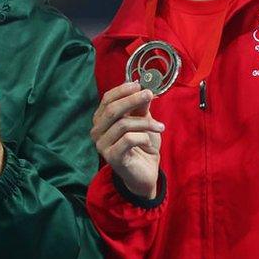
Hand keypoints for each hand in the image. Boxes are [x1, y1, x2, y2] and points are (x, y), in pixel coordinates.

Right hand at [90, 82, 163, 198]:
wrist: (145, 173)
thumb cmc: (142, 145)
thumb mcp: (143, 122)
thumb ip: (140, 108)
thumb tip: (143, 89)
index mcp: (102, 119)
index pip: (107, 99)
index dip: (122, 90)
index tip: (139, 85)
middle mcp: (97, 131)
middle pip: (112, 110)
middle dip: (133, 100)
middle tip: (149, 95)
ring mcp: (102, 145)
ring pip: (123, 125)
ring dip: (145, 123)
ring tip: (160, 127)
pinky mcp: (112, 157)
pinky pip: (129, 140)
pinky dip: (143, 138)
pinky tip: (149, 143)